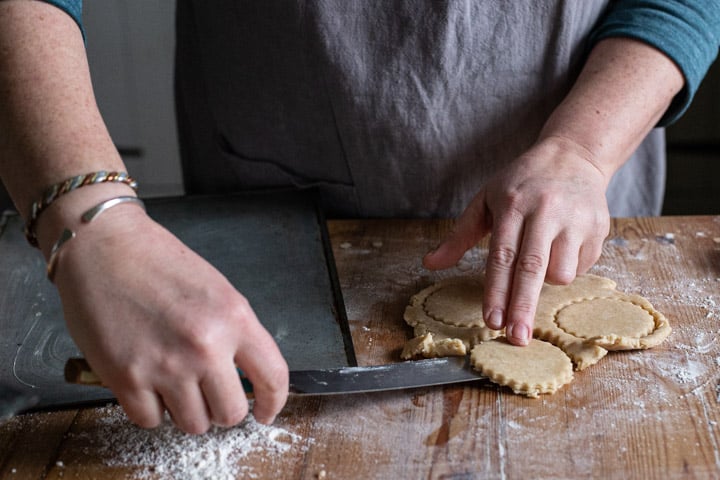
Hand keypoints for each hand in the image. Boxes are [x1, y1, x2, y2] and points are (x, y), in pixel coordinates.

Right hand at [52, 206, 287, 433]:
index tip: (265, 412)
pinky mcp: (126, 378)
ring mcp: (166, 365)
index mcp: (234, 318)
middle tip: (207, 393)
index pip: (272, 377)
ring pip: (193, 424)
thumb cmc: (157, 262)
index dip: (273, 402)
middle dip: (221, 409)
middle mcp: (205, 345)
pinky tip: (145, 380)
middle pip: (230, 413)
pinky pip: (150, 420)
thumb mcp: (215, 290)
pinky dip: (150, 408)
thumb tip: (245, 375)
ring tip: (172, 380)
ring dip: (185, 410)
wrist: (102, 247)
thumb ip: (233, 332)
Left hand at [423, 136, 609, 345]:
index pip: (502, 255)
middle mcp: (545, 210)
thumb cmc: (520, 183)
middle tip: (516, 339)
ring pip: (562, 273)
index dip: (496, 291)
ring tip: (541, 260)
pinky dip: (568, 267)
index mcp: (513, 204)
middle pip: (532, 268)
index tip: (491, 321)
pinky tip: (562, 246)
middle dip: (523, 306)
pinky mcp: (598, 227)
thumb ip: (458, 236)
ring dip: (547, 281)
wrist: (573, 155)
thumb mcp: (484, 200)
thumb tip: (429, 263)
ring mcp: (576, 219)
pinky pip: (582, 267)